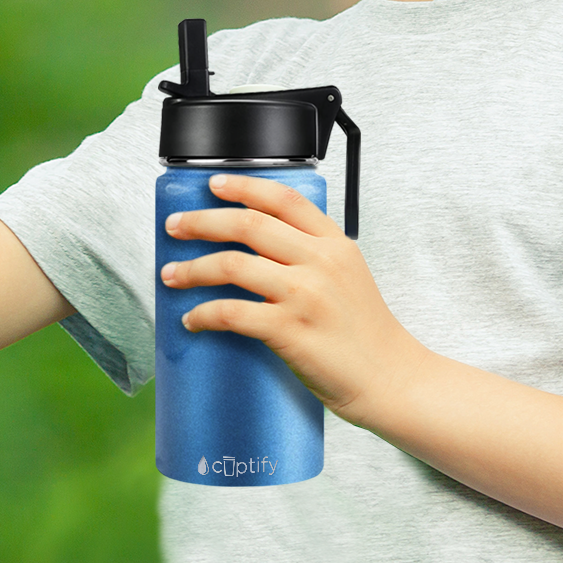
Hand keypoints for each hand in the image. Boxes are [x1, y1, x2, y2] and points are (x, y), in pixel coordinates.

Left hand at [160, 173, 426, 424]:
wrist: (390, 378)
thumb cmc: (367, 333)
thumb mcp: (349, 276)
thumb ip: (313, 255)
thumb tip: (260, 248)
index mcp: (335, 244)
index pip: (283, 199)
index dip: (243, 186)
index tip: (214, 185)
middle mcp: (320, 262)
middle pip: (248, 224)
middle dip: (202, 221)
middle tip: (176, 226)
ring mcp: (304, 295)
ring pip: (232, 264)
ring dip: (193, 268)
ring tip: (172, 275)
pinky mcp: (290, 330)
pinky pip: (232, 312)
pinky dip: (204, 313)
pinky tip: (193, 318)